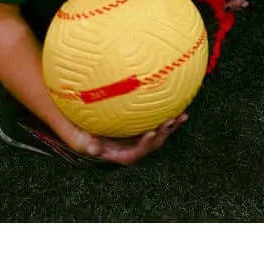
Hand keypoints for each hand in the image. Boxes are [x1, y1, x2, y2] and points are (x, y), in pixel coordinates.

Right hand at [61, 114, 188, 166]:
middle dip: (162, 134)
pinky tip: (180, 108)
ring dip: (170, 127)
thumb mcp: (81, 140)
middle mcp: (132, 148)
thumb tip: (94, 150)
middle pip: (151, 145)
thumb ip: (87, 144)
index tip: (150, 133)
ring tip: (182, 116)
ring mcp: (139, 138)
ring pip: (158, 135)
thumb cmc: (82, 134)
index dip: (143, 145)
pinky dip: (168, 119)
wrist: (84, 128)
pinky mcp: (142, 128)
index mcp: (120, 154)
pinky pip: (157, 124)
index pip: (134, 153)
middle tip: (170, 121)